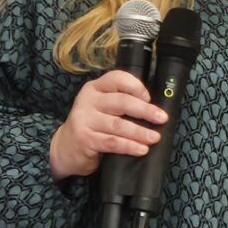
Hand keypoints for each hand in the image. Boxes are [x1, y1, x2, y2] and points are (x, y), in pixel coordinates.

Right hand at [49, 70, 167, 180]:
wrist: (65, 147)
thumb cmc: (91, 125)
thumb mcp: (101, 107)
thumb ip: (120, 103)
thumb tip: (153, 109)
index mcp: (95, 88)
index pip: (117, 78)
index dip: (136, 86)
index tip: (149, 97)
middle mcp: (88, 101)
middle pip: (122, 102)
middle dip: (145, 110)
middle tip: (162, 118)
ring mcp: (85, 119)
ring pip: (118, 125)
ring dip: (140, 132)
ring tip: (154, 137)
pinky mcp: (85, 139)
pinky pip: (112, 142)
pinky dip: (129, 146)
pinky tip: (141, 149)